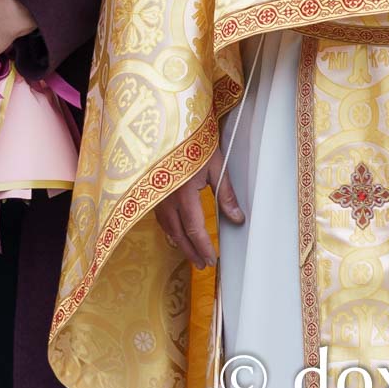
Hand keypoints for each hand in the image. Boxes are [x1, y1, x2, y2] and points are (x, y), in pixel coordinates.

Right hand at [154, 150, 243, 269]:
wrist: (166, 121)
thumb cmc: (193, 141)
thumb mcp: (214, 165)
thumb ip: (225, 194)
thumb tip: (238, 218)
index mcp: (184, 193)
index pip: (195, 229)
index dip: (204, 246)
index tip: (213, 260)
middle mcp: (166, 198)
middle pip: (179, 233)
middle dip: (192, 251)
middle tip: (203, 265)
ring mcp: (156, 195)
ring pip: (167, 227)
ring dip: (179, 243)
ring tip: (190, 254)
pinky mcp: (151, 190)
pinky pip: (159, 217)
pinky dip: (169, 229)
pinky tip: (175, 233)